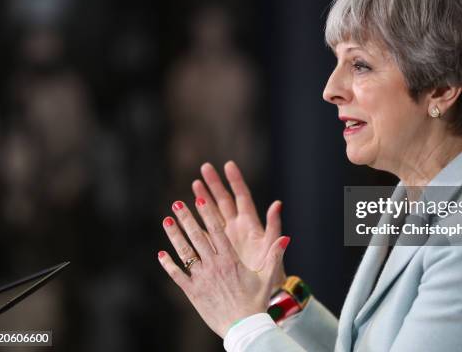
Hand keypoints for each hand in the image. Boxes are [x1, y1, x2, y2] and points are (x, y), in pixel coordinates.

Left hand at [158, 198, 290, 336]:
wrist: (244, 328)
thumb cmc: (256, 302)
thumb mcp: (268, 277)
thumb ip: (275, 254)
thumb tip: (286, 237)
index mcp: (231, 260)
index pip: (217, 231)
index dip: (207, 214)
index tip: (200, 200)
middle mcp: (214, 266)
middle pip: (198, 237)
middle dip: (187, 218)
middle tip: (177, 204)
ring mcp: (202, 278)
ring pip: (185, 252)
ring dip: (175, 235)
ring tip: (166, 220)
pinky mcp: (193, 292)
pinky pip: (177, 275)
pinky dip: (168, 264)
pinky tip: (160, 254)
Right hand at [192, 161, 286, 290]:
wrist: (263, 295)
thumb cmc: (273, 274)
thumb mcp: (271, 249)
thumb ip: (274, 227)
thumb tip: (278, 203)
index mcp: (251, 226)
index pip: (242, 197)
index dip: (235, 181)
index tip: (228, 165)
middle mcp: (238, 228)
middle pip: (224, 201)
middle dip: (215, 185)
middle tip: (204, 168)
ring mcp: (226, 238)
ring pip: (212, 215)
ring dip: (203, 200)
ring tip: (194, 184)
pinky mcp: (217, 251)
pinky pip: (204, 234)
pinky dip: (194, 225)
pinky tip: (184, 216)